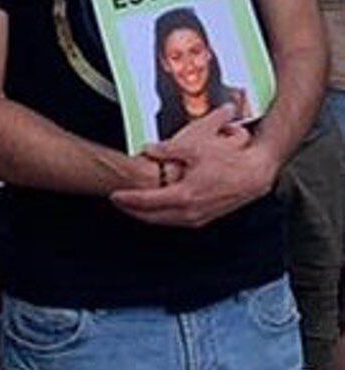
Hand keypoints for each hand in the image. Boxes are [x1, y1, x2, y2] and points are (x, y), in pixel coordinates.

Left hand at [112, 104, 272, 227]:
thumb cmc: (231, 161)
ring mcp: (198, 217)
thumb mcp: (196, 148)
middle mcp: (190, 211)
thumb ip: (168, 149)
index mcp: (184, 195)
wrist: (256, 174)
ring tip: (131, 206)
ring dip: (146, 215)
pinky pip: (176, 221)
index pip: (146, 202)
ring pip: (163, 221)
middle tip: (117, 202)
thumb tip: (148, 149)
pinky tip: (156, 210)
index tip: (114, 194)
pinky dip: (162, 217)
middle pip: (151, 217)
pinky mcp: (205, 218)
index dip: (127, 199)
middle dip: (131, 211)